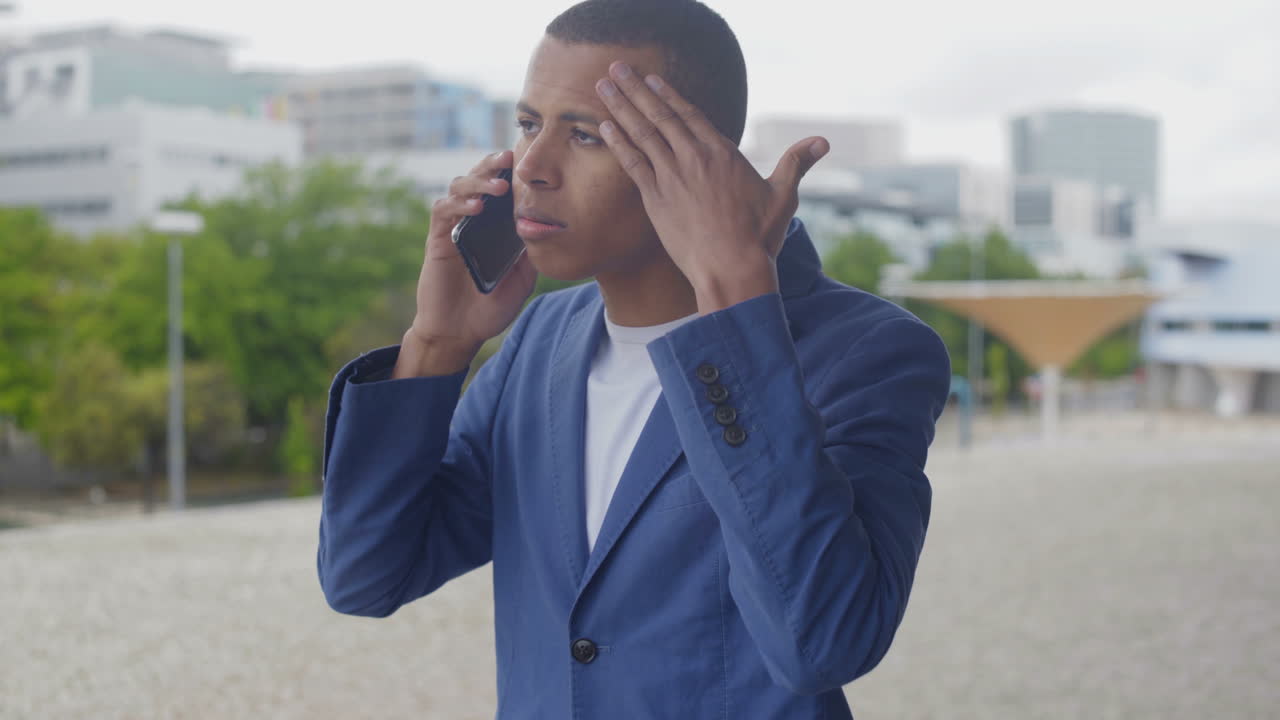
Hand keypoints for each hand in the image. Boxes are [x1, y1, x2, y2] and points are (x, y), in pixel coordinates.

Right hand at [398, 150, 536, 376]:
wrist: (460, 332)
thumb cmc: (491, 307)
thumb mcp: (522, 279)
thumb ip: (531, 253)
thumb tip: (550, 227)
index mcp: (495, 225)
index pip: (501, 188)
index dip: (511, 171)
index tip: (530, 159)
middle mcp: (474, 220)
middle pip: (479, 178)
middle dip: (493, 164)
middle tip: (511, 157)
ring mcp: (454, 227)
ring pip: (458, 187)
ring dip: (478, 181)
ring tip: (498, 186)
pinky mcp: (437, 238)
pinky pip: (443, 211)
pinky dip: (459, 204)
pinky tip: (477, 207)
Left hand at [594, 61, 828, 311]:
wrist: (732, 268)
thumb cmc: (759, 236)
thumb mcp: (783, 195)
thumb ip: (796, 163)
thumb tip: (823, 141)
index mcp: (723, 153)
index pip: (690, 115)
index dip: (669, 95)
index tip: (652, 80)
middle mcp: (695, 158)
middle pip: (661, 115)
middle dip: (636, 89)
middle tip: (617, 68)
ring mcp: (673, 176)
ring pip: (642, 132)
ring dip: (621, 106)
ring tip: (603, 86)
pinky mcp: (656, 198)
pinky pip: (633, 162)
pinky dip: (618, 142)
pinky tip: (605, 125)